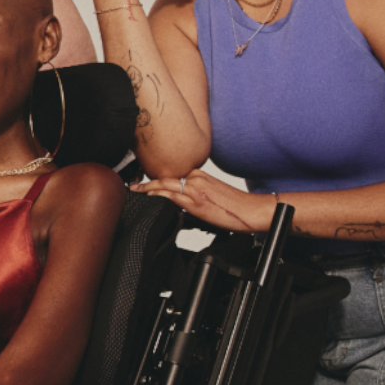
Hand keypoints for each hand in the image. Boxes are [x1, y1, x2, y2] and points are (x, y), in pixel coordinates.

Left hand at [134, 170, 273, 231]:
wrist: (251, 210)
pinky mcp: (196, 201)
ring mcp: (195, 188)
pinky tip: (148, 195)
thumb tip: (178, 200)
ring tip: (135, 189)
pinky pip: (172, 196)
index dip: (155, 177)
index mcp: (200, 174)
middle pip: (165, 177)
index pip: (172, 174)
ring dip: (148, 187)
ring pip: (165, 184)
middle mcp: (196, 178)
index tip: (144, 180)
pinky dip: (158, 194)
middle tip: (133, 184)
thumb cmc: (234, 205)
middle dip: (147, 181)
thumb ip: (194, 192)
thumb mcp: (211, 192)